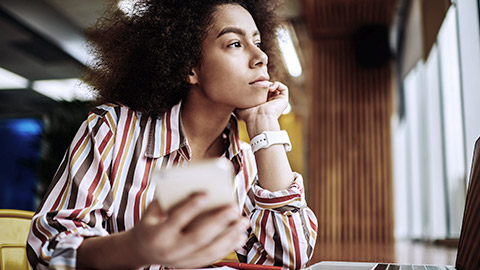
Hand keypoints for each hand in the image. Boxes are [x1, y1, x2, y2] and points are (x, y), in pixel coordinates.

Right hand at [130, 194, 249, 267]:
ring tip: (243, 222)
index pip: (176, 219)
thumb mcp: (153, 209)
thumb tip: (197, 187)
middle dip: (218, 222)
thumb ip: (171, 199)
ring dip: (229, 236)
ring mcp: (180, 261)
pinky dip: (228, 247)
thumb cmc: (151, 222)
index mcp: (157, 234)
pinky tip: (239, 236)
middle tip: (234, 208)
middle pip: (198, 237)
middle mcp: (169, 250)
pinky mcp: (189, 265)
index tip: (207, 192)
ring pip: (209, 251)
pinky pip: (212, 257)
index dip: (191, 206)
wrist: (141, 250)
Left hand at [236, 81, 288, 123]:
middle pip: (268, 88)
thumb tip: (235, 93)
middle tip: (259, 84)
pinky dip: (277, 85)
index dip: (257, 85)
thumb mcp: (240, 105)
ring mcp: (277, 101)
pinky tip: (270, 88)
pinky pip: (284, 88)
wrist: (259, 119)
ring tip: (265, 87)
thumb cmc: (249, 115)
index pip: (261, 91)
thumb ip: (239, 99)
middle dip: (264, 83)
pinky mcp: (283, 100)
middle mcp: (270, 102)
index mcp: (261, 104)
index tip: (253, 85)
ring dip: (270, 84)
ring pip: (276, 88)